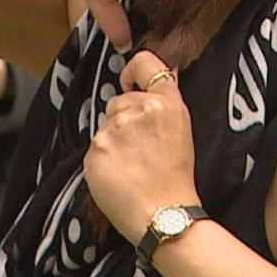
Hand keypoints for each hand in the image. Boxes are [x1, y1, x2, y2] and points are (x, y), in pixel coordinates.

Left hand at [83, 51, 199, 244]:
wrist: (163, 214)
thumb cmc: (176, 177)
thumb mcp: (182, 129)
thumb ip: (166, 99)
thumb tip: (164, 69)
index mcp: (167, 102)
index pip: (144, 62)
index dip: (132, 72)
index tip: (130, 84)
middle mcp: (140, 109)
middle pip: (119, 100)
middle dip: (124, 118)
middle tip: (140, 147)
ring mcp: (115, 129)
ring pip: (106, 125)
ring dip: (113, 141)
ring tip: (132, 165)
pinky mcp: (95, 149)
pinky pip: (94, 147)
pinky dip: (103, 160)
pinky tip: (120, 175)